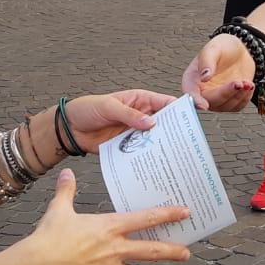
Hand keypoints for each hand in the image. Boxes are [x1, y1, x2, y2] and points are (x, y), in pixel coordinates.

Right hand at [13, 168, 190, 264]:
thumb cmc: (48, 238)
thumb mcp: (59, 210)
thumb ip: (67, 191)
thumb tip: (66, 174)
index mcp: (108, 226)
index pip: (146, 219)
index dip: (167, 215)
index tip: (184, 212)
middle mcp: (114, 248)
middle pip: (151, 250)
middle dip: (171, 251)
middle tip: (186, 251)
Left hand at [62, 91, 178, 153]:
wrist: (69, 129)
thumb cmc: (88, 109)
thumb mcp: (108, 107)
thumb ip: (129, 114)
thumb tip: (151, 122)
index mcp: (140, 100)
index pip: (166, 102)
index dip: (180, 108)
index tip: (194, 114)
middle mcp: (141, 116)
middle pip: (165, 123)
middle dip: (176, 131)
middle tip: (188, 141)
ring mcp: (135, 133)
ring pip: (155, 139)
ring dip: (163, 146)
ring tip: (176, 156)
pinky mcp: (128, 147)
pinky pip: (142, 152)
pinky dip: (149, 157)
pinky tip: (157, 164)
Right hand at [180, 34, 255, 111]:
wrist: (240, 51)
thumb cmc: (224, 47)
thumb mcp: (214, 47)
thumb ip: (207, 60)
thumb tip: (204, 76)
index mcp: (193, 79)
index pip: (190, 93)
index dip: (196, 101)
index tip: (204, 105)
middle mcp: (203, 92)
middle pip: (211, 101)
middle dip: (226, 93)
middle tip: (238, 83)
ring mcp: (217, 98)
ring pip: (225, 106)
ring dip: (238, 95)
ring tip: (246, 81)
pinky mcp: (230, 101)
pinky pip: (237, 106)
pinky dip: (244, 97)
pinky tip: (248, 85)